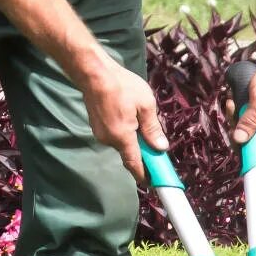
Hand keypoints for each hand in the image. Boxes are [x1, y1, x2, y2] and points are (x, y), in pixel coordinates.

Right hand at [80, 57, 166, 184]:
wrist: (94, 73)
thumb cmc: (122, 86)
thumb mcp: (145, 105)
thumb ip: (153, 129)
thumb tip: (161, 147)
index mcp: (122, 138)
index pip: (135, 165)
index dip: (145, 176)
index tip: (155, 182)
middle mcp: (108, 140)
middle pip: (129, 152)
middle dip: (142, 150)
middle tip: (154, 140)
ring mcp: (100, 133)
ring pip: (121, 141)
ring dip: (132, 137)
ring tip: (139, 116)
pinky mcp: (96, 125)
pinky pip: (114, 133)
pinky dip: (123, 130)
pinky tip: (126, 113)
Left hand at [222, 55, 255, 167]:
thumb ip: (250, 120)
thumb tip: (239, 140)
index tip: (245, 173)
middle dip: (239, 137)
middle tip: (231, 120)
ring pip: (250, 132)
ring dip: (237, 121)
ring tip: (231, 103)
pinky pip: (249, 120)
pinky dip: (239, 113)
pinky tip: (234, 100)